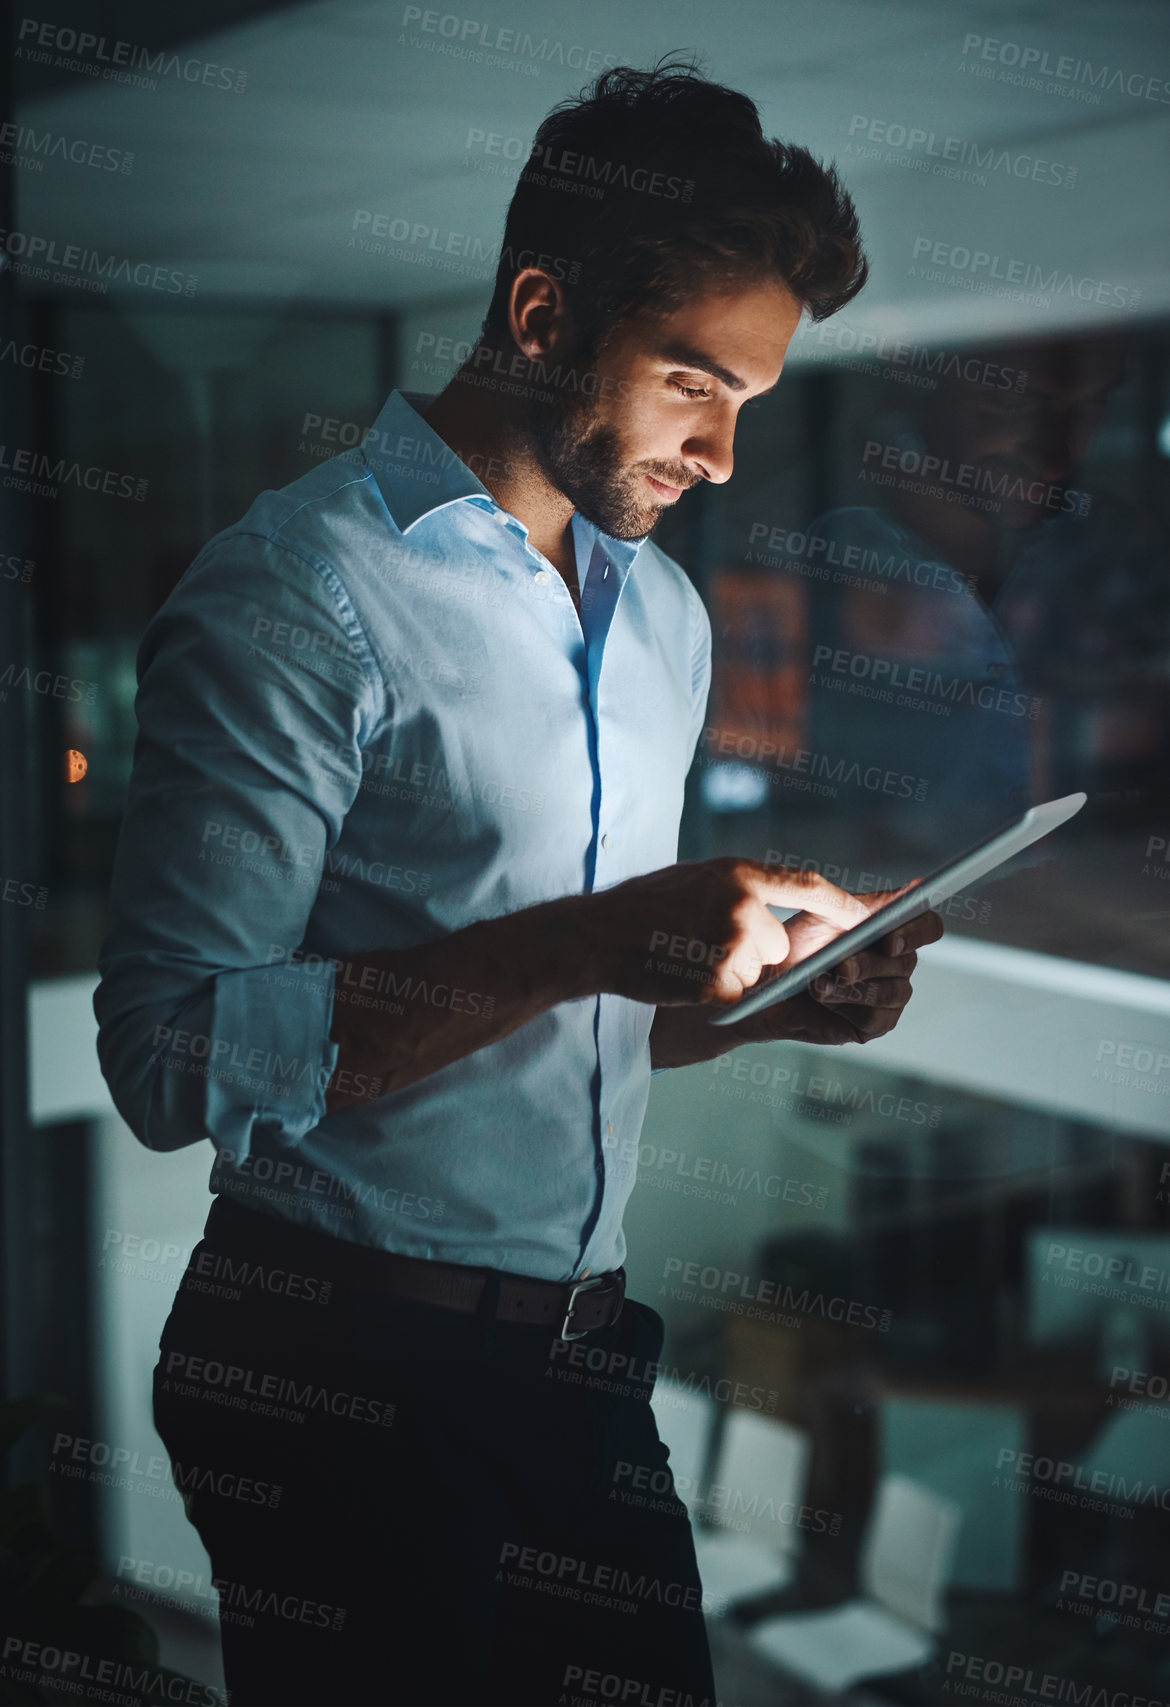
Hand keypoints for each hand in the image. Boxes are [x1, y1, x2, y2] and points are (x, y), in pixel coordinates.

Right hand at [591, 857, 872, 1007]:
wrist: (597, 935)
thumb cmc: (644, 906)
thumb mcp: (697, 877)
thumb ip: (741, 889)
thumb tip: (779, 910)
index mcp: (739, 874)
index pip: (808, 885)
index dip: (841, 902)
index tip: (867, 915)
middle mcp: (743, 909)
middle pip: (780, 946)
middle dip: (755, 953)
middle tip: (706, 941)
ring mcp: (731, 948)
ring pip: (758, 974)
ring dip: (732, 973)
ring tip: (688, 955)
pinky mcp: (718, 984)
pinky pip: (736, 995)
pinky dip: (714, 992)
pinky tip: (682, 975)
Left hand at [733, 888, 943, 1047]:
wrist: (764, 984)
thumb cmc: (795, 946)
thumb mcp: (827, 914)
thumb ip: (869, 903)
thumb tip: (914, 887)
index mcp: (892, 931)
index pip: (928, 927)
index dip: (917, 932)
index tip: (889, 940)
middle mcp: (897, 963)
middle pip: (907, 962)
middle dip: (869, 963)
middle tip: (838, 965)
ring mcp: (889, 995)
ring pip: (893, 991)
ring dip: (853, 985)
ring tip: (818, 981)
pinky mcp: (874, 1024)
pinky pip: (877, 1017)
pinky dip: (847, 1006)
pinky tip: (822, 997)